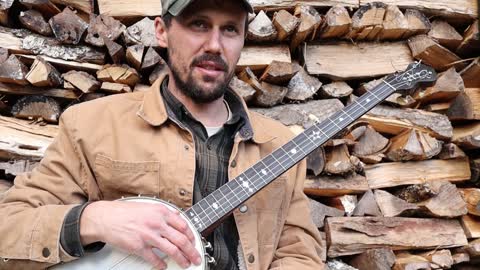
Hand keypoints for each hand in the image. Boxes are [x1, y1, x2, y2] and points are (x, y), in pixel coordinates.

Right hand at [79, 200, 201, 268]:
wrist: (105, 218)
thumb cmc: (124, 212)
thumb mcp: (148, 206)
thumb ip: (164, 212)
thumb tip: (177, 216)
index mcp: (161, 212)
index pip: (183, 225)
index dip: (192, 236)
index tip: (194, 242)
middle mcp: (157, 223)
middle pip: (181, 239)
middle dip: (192, 251)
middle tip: (196, 257)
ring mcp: (148, 235)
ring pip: (171, 250)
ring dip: (181, 259)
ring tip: (186, 263)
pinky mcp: (138, 246)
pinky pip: (154, 258)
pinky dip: (160, 265)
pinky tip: (163, 266)